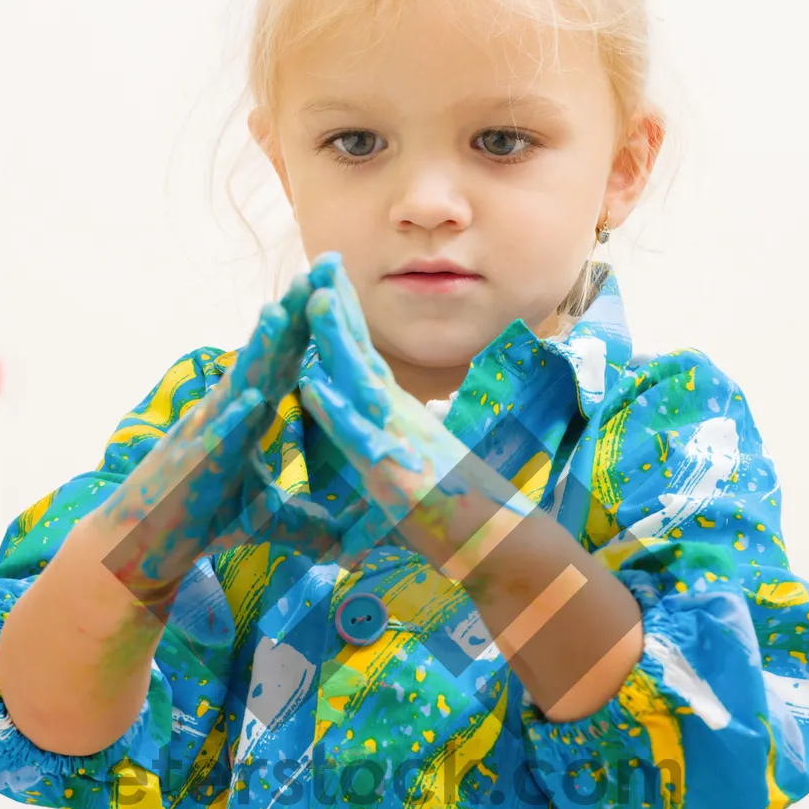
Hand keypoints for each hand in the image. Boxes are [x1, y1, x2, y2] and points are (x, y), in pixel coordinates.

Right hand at [98, 273, 352, 607]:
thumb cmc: (203, 521)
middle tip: (315, 275)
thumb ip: (307, 517)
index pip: (282, 366)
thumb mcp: (267, 517)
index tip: (333, 292)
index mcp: (247, 418)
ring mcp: (205, 438)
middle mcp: (226, 415)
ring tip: (279, 315)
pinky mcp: (190, 471)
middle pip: (263, 361)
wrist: (144, 546)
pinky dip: (230, 423)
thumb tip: (347, 534)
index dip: (306, 331)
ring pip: (235, 388)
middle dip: (289, 318)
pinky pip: (213, 443)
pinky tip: (249, 403)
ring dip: (256, 353)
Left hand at [299, 252, 519, 570]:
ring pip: (361, 383)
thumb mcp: (415, 477)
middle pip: (363, 354)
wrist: (500, 548)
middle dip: (339, 307)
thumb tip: (389, 437)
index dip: (344, 320)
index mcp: (399, 419)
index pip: (366, 359)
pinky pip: (362, 439)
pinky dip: (335, 412)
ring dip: (335, 342)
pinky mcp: (399, 477)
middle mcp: (401, 421)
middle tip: (318, 260)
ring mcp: (402, 444)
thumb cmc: (459, 518)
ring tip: (308, 300)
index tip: (323, 282)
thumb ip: (395, 454)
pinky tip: (310, 386)